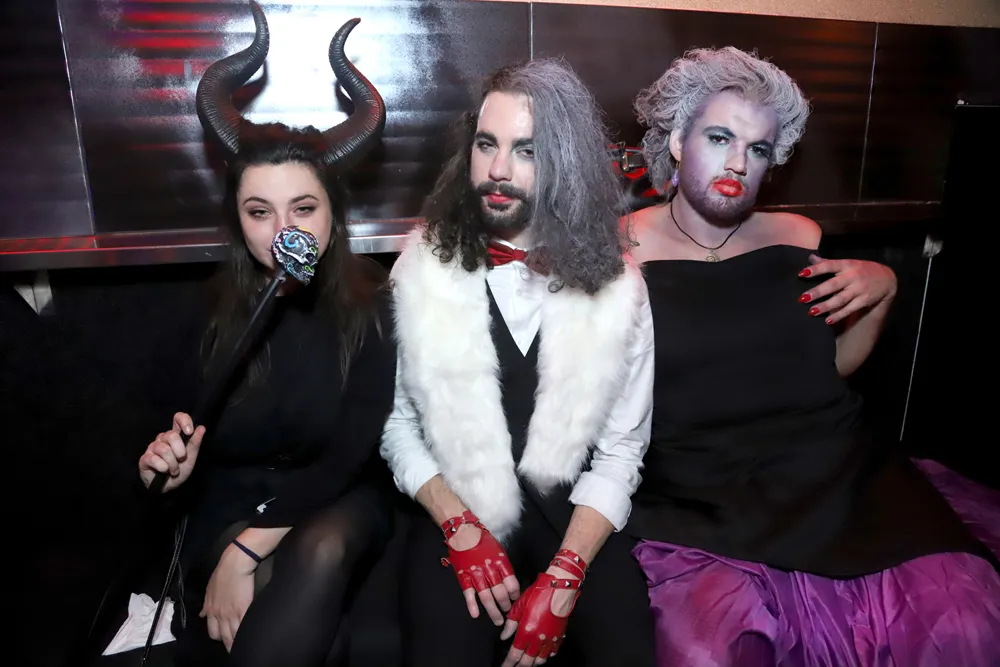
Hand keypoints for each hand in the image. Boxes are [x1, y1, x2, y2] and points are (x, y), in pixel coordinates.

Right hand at [138, 412, 204, 491]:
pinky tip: (164, 471)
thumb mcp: (191, 457)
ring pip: (164, 449)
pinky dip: (163, 468)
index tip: (189, 431)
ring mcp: (153, 448)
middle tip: (181, 460)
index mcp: (176, 435)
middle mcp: (163, 439)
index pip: (178, 418)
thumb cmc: (180, 470)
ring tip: (173, 470)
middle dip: (180, 451)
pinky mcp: (145, 458)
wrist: (169, 487)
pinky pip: (155, 459)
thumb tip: (201, 427)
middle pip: (171, 435)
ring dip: (172, 464)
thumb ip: (195, 442)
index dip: (183, 421)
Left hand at [200, 543, 255, 651]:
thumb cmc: (222, 573)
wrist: (235, 564)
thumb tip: (202, 615)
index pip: (213, 631)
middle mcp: (220, 614)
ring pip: (233, 635)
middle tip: (234, 647)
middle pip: (223, 636)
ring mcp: (231, 613)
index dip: (219, 637)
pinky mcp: (244, 609)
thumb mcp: (209, 589)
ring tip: (243, 646)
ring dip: (237, 642)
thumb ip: (206, 604)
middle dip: (228, 643)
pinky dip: (246, 633)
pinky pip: (244, 627)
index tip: (224, 639)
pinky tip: (250, 636)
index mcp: (211, 610)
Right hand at [441, 510, 519, 625]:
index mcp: (500, 562)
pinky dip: (472, 605)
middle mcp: (489, 569)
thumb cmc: (482, 539)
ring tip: (498, 620)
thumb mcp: (499, 549)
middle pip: (500, 593)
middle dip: (505, 605)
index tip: (515, 599)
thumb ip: (503, 566)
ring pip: (486, 597)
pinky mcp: (463, 576)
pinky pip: (468, 593)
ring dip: (493, 611)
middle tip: (507, 613)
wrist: (463, 531)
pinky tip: (475, 615)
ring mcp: (476, 574)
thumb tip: (509, 582)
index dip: (515, 594)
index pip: (512, 583)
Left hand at [500, 565, 581, 666]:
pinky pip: (553, 652)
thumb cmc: (540, 593)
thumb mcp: (519, 606)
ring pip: (541, 659)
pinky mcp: (560, 636)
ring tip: (527, 663)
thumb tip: (505, 635)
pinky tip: (543, 654)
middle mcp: (539, 639)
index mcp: (527, 631)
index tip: (505, 666)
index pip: (515, 654)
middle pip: (528, 661)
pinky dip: (547, 656)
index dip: (509, 663)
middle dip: (520, 666)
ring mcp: (551, 639)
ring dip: (533, 663)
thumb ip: (511, 623)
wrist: (560, 588)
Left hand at [798, 254, 896, 324]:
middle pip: (833, 284)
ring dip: (825, 306)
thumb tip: (810, 258)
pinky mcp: (864, 300)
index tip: (801, 274)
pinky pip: (849, 309)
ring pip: (840, 299)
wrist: (887, 279)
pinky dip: (839, 315)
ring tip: (811, 312)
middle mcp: (853, 276)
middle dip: (818, 292)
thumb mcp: (848, 263)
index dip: (816, 269)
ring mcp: (859, 289)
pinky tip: (827, 320)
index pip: (829, 265)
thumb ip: (828, 263)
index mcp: (847, 264)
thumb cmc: (861, 270)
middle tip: (802, 298)